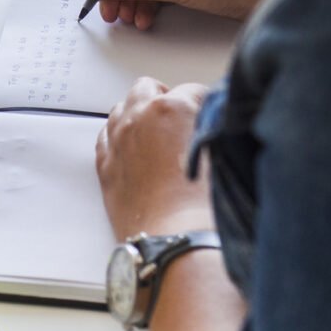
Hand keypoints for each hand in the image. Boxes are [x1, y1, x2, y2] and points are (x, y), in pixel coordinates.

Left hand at [96, 77, 213, 239]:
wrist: (177, 242)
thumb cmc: (205, 206)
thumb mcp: (225, 153)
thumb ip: (219, 127)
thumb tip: (219, 121)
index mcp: (172, 108)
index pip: (192, 89)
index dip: (206, 103)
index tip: (211, 115)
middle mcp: (139, 118)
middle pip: (148, 88)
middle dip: (166, 97)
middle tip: (182, 118)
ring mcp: (117, 142)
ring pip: (121, 108)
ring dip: (138, 113)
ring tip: (156, 132)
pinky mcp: (105, 167)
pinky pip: (105, 136)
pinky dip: (117, 136)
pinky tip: (132, 148)